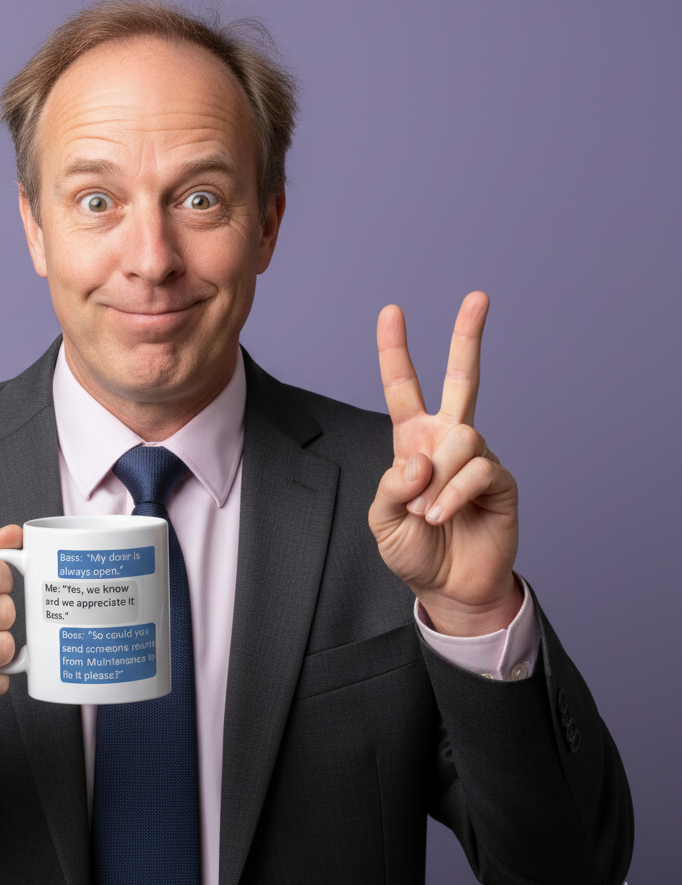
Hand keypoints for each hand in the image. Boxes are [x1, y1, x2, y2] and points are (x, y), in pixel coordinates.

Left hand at [368, 292, 522, 636]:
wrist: (450, 588)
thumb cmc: (414, 550)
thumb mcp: (383, 520)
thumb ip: (391, 486)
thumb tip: (421, 458)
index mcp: (412, 442)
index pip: (402, 388)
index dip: (395, 351)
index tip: (391, 311)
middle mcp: (447, 441)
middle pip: (462, 379)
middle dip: (468, 336)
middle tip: (478, 296)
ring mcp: (477, 458)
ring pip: (462, 437)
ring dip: (438, 480)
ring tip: (429, 515)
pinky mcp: (500, 481)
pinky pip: (478, 469)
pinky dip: (454, 494)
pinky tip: (445, 515)